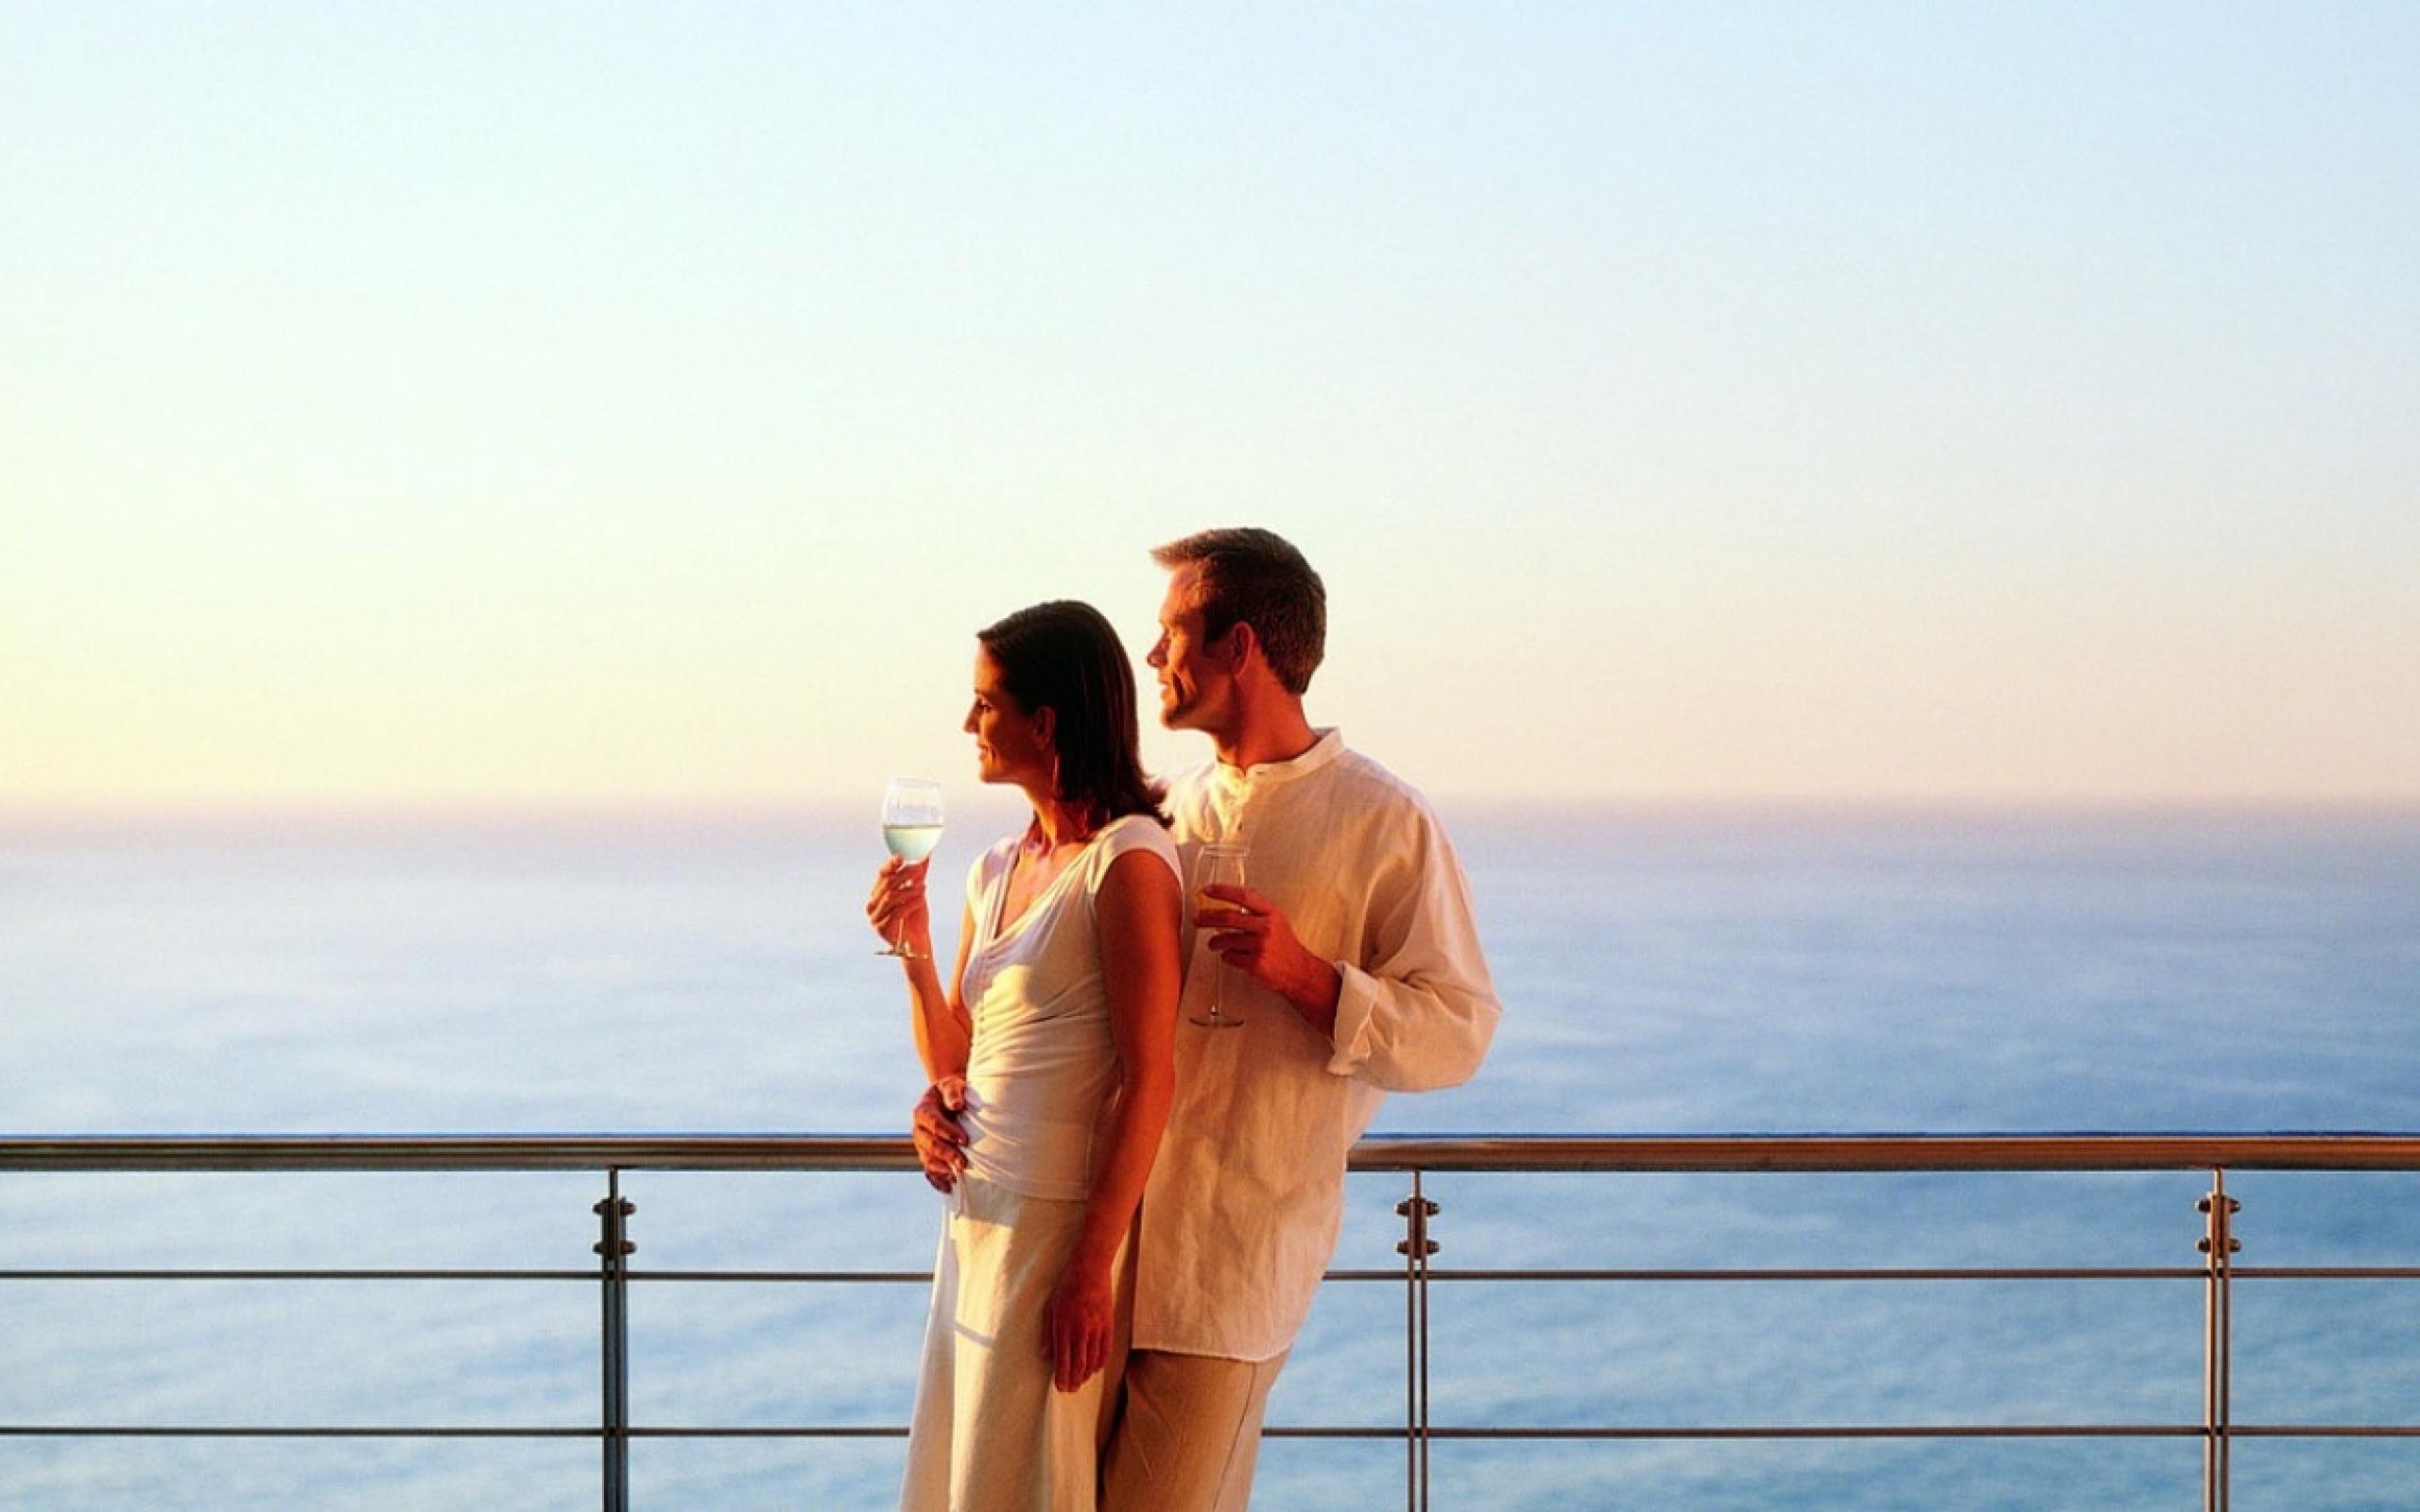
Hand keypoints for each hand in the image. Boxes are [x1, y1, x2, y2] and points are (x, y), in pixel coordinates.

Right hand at [866, 856, 931, 953]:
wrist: (917, 941)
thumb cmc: (915, 917)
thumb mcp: (917, 893)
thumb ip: (918, 876)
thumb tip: (925, 856)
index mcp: (877, 894)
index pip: (881, 875)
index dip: (890, 865)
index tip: (901, 857)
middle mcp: (872, 905)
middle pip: (887, 884)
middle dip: (904, 875)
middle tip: (919, 870)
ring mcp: (875, 918)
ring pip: (891, 897)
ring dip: (909, 890)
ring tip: (924, 887)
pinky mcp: (882, 929)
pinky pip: (897, 912)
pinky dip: (911, 903)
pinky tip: (922, 899)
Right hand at [912, 1077, 968, 1192]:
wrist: (950, 1101)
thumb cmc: (953, 1092)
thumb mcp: (952, 1085)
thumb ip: (953, 1092)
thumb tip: (957, 1104)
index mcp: (922, 1111)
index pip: (933, 1123)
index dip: (948, 1132)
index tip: (965, 1140)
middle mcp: (918, 1129)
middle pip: (929, 1145)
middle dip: (946, 1154)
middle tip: (963, 1162)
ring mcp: (921, 1145)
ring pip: (927, 1160)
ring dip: (942, 1169)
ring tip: (957, 1176)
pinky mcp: (927, 1156)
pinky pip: (928, 1171)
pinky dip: (937, 1181)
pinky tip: (948, 1188)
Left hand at [1042, 1254, 1114, 1391]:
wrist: (1090, 1268)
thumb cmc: (1067, 1285)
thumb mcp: (1051, 1307)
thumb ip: (1048, 1333)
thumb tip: (1046, 1355)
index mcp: (1064, 1327)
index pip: (1063, 1361)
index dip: (1062, 1377)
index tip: (1061, 1388)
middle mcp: (1080, 1331)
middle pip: (1078, 1364)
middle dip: (1074, 1380)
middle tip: (1071, 1390)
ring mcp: (1096, 1328)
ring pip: (1093, 1360)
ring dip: (1086, 1374)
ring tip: (1081, 1381)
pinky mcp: (1109, 1324)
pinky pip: (1106, 1349)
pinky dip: (1100, 1362)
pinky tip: (1095, 1368)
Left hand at [1198, 884, 1328, 1008]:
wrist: (1298, 971)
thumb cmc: (1285, 946)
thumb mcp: (1277, 921)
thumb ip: (1258, 909)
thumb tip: (1235, 896)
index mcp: (1271, 913)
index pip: (1244, 896)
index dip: (1223, 891)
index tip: (1208, 890)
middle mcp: (1266, 927)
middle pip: (1229, 917)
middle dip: (1208, 917)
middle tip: (1198, 919)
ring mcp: (1260, 946)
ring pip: (1226, 939)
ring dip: (1214, 942)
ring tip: (1213, 943)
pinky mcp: (1255, 963)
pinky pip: (1230, 957)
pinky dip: (1226, 956)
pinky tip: (1231, 956)